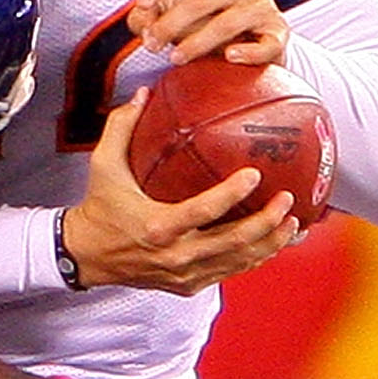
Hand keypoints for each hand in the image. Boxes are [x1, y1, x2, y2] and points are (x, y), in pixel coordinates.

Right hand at [62, 89, 299, 294]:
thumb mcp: (103, 166)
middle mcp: (175, 255)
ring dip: (270, 243)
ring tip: (293, 222)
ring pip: (239, 262)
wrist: (84, 255)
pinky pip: (230, 272)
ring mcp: (184, 273)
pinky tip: (275, 242)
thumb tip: (145, 93)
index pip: (204, 212)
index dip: (232, 194)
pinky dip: (256, 258)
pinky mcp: (188, 285)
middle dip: (266, 223)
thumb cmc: (98, 208)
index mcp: (157, 226)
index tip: (254, 174)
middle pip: (233, 242)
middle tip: (286, 199)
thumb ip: (122, 127)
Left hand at [125, 0, 286, 65]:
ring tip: (177, 58)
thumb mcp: (178, 15)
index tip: (143, 5)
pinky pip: (266, 43)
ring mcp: (261, 6)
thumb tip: (140, 19)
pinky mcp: (277, 32)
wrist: (257, 42)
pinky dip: (248, 52)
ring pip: (229, 21)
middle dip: (171, 23)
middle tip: (152, 44)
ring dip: (198, 42)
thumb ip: (151, 15)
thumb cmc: (211, 24)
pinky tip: (229, 56)